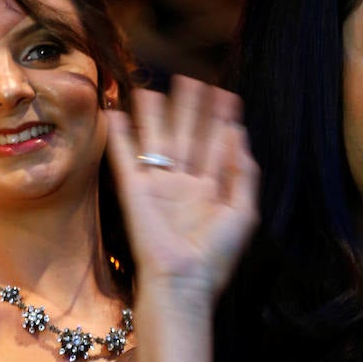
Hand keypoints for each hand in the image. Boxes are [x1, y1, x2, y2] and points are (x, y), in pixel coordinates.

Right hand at [104, 75, 259, 301]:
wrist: (184, 281)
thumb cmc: (217, 254)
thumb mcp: (244, 212)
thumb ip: (244, 174)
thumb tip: (238, 134)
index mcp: (213, 190)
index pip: (217, 146)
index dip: (221, 119)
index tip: (226, 94)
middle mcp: (186, 184)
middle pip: (187, 137)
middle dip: (190, 109)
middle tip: (193, 80)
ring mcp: (160, 187)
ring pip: (157, 142)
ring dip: (155, 115)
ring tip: (154, 88)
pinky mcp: (135, 193)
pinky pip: (126, 159)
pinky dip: (121, 137)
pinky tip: (118, 114)